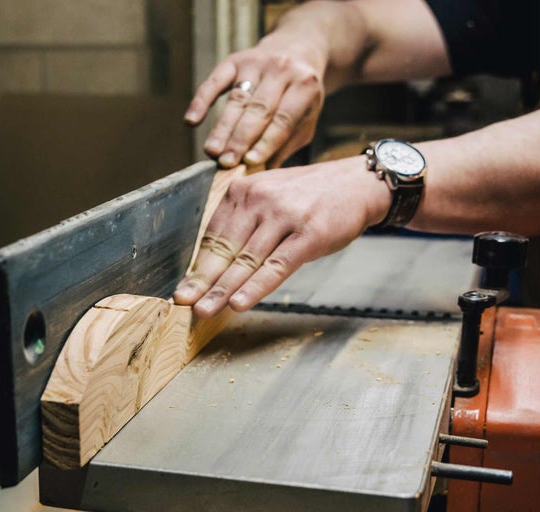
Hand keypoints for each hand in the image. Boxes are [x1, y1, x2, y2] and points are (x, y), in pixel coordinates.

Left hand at [173, 156, 390, 317]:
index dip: (198, 266)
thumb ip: (241, 222)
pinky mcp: (308, 234)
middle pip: (224, 249)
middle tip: (183, 302)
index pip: (213, 235)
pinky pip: (276, 267)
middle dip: (202, 281)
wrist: (356, 184)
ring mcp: (284, 216)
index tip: (185, 288)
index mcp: (243, 191)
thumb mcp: (267, 196)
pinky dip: (255, 287)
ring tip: (204, 310)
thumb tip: (213, 262)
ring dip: (222, 290)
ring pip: (246, 260)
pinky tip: (239, 303)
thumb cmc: (308, 196)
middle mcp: (260, 200)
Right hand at [184, 31, 326, 168]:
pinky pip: (215, 81)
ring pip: (236, 100)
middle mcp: (281, 70)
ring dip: (222, 128)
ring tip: (212, 151)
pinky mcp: (235, 60)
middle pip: (257, 110)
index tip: (249, 162)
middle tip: (226, 162)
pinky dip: (201, 101)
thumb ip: (286, 142)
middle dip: (240, 138)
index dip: (265, 142)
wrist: (297, 49)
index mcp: (304, 86)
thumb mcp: (306, 117)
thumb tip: (259, 172)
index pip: (283, 120)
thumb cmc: (299, 95)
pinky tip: (191, 120)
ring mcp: (256, 63)